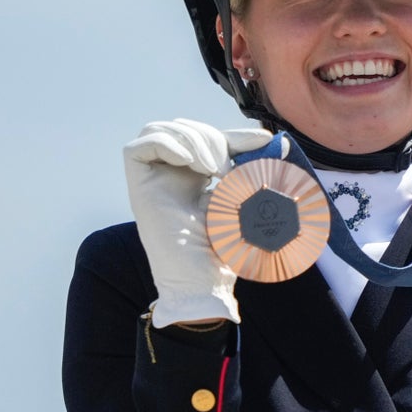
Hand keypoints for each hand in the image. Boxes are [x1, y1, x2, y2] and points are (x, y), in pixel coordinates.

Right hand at [123, 119, 271, 325]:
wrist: (204, 282)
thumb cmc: (224, 251)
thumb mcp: (243, 199)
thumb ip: (252, 170)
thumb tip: (275, 141)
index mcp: (195, 177)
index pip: (208, 137)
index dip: (233, 134)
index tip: (261, 141)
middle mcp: (171, 176)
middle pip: (183, 129)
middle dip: (211, 136)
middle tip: (228, 167)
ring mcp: (153, 182)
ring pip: (160, 131)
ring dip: (191, 140)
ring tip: (212, 168)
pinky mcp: (138, 189)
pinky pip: (136, 148)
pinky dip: (164, 144)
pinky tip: (189, 164)